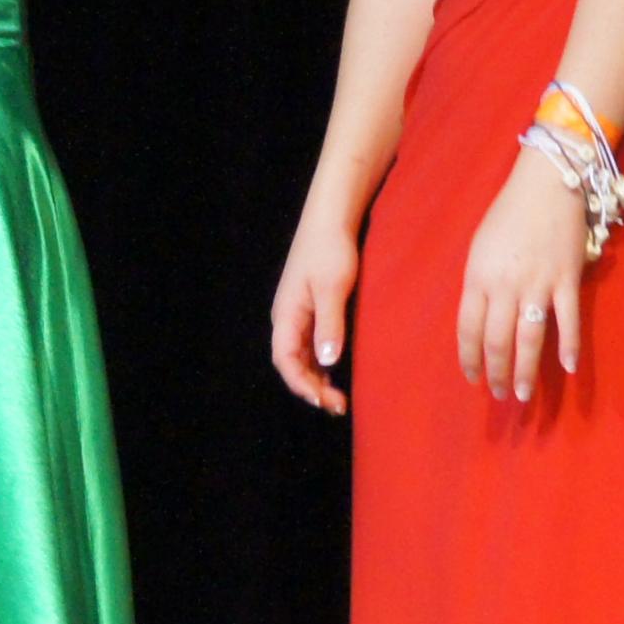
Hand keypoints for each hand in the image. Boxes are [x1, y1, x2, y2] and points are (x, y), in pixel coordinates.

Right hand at [269, 204, 361, 414]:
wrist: (331, 217)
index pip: (285, 360)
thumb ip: (330, 324)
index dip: (302, 384)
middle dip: (310, 387)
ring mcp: (298, 312)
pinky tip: (333, 372)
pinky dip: (319, 363)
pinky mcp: (311, 306)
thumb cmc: (331, 249)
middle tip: (338, 406)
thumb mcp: (332, 288)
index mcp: (286, 314)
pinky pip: (309, 343)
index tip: (323, 400)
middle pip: (291, 362)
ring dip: (315, 378)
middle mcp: (287, 317)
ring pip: (300, 355)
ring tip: (336, 398)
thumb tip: (325, 362)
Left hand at [456, 149, 591, 403]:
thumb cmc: (509, 213)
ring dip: (527, 370)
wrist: (546, 183)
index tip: (473, 378)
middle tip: (501, 394)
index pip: (468, 329)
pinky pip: (568, 320)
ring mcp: (538, 284)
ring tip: (524, 394)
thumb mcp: (480, 247)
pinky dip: (569, 346)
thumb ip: (479, 284)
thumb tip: (482, 321)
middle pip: (497, 340)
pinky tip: (569, 367)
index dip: (469, 358)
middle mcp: (505, 285)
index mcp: (478, 276)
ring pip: (530, 338)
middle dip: (497, 372)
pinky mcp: (567, 279)